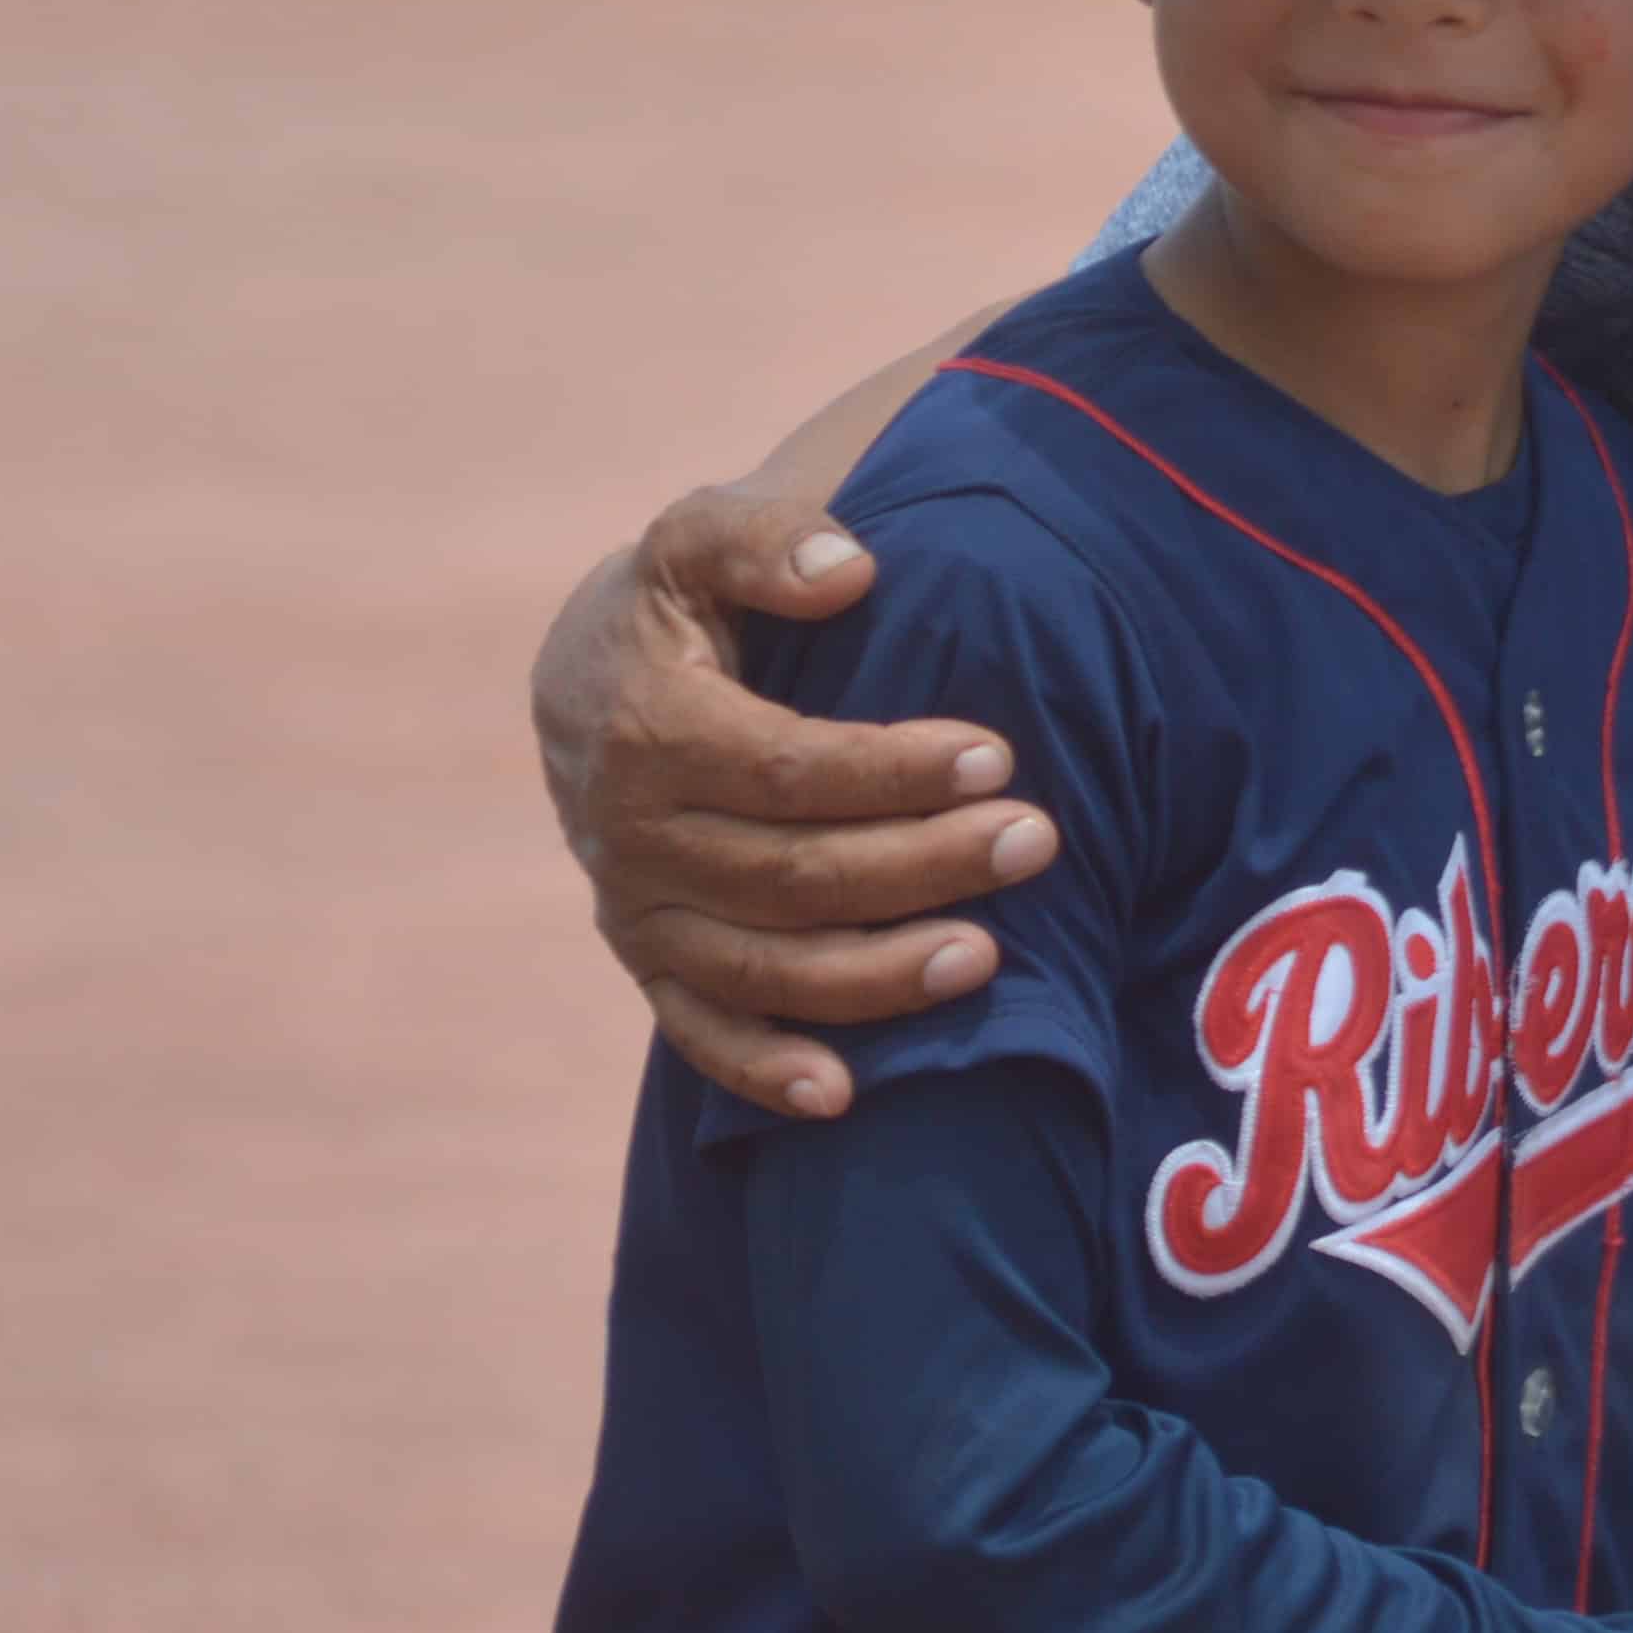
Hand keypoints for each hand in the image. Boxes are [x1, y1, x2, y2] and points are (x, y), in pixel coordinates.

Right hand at [531, 482, 1062, 1119]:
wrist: (596, 676)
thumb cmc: (682, 600)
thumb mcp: (699, 537)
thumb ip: (764, 538)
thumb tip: (848, 568)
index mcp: (648, 730)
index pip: (788, 769)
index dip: (894, 771)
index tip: (997, 756)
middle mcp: (631, 835)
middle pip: (793, 873)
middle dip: (924, 863)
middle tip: (1037, 840)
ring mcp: (636, 910)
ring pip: (763, 965)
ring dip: (875, 975)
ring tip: (989, 957)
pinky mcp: (648, 963)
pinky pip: (699, 1033)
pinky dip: (764, 1070)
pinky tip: (846, 1095)